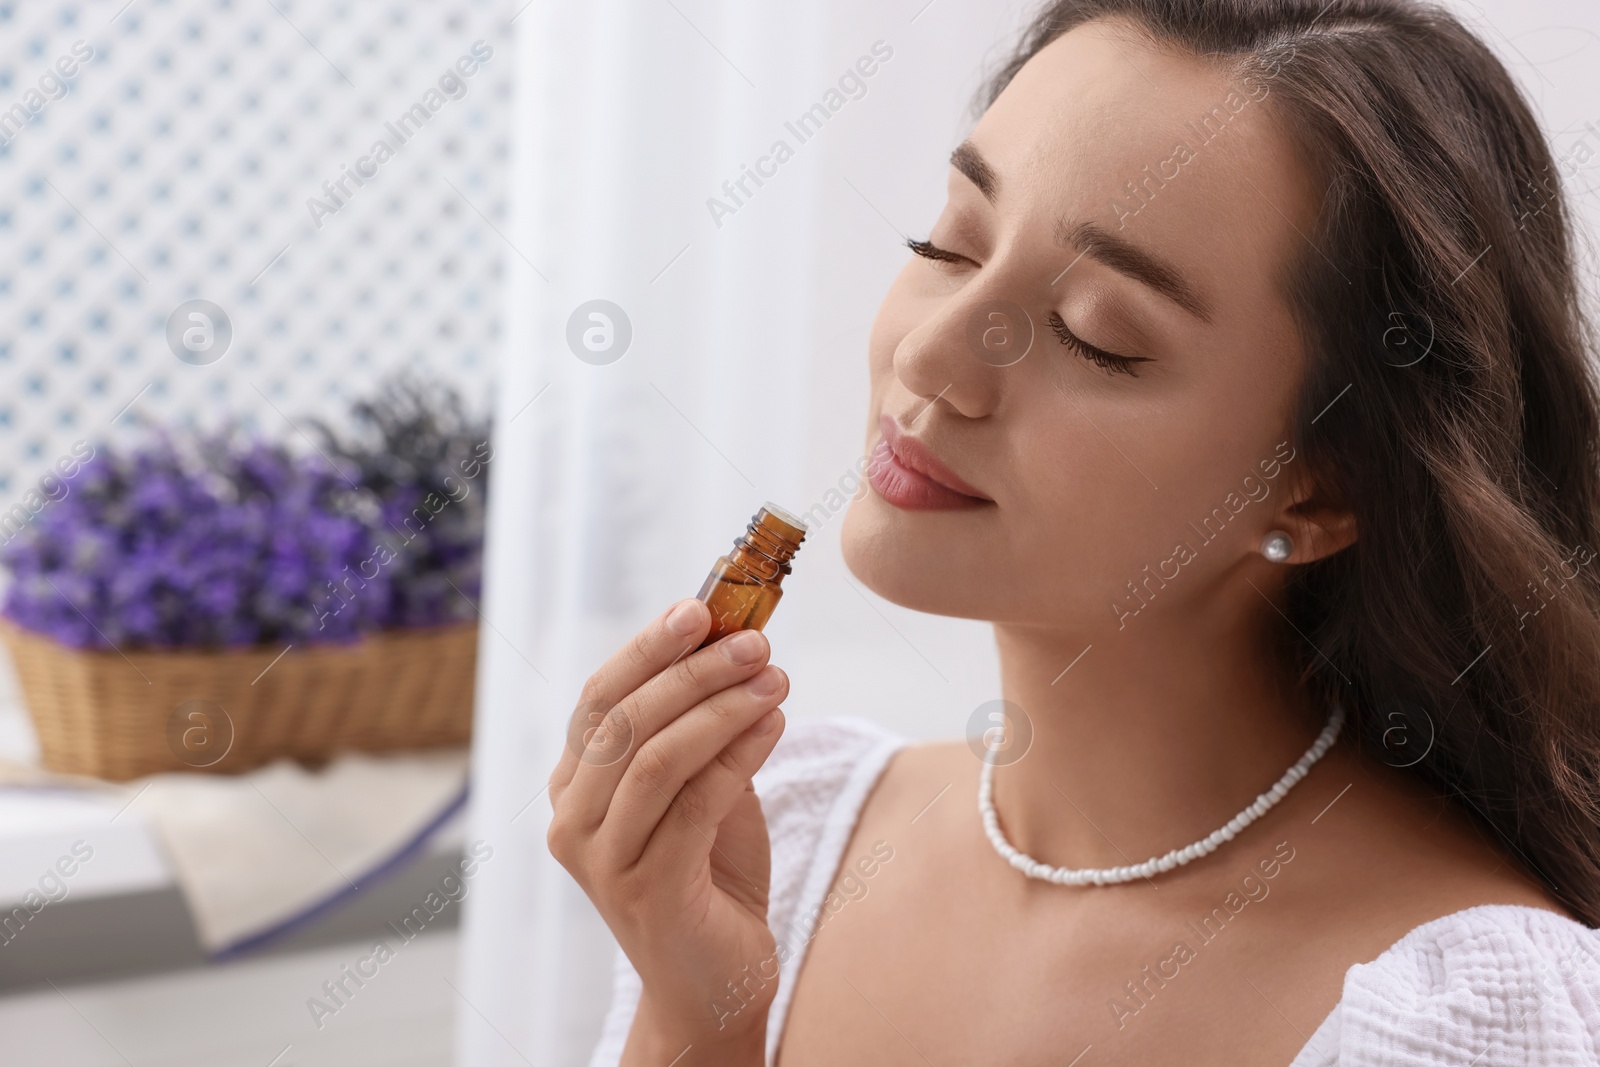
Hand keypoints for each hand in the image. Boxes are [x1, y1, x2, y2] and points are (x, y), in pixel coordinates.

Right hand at [547, 598, 787, 1062]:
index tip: (701, 607)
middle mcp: (572, 821)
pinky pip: (694, 803)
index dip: (647, 647)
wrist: (715, 981)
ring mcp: (602, 860)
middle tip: (754, 641)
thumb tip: (735, 642)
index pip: (600, 698)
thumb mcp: (701, 787)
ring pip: (656, 757)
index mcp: (574, 786)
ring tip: (775, 678)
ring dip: (721, 707)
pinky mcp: (647, 891)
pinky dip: (738, 754)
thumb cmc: (709, 874)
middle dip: (693, 670)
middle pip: (624, 720)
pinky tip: (776, 724)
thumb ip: (703, 728)